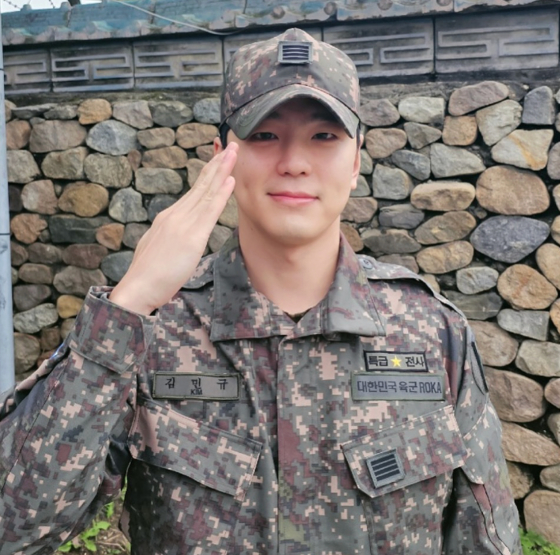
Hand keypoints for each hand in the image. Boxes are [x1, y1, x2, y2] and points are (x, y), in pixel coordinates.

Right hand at [109, 142, 237, 314]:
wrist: (137, 288)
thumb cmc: (148, 276)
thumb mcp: (159, 249)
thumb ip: (171, 238)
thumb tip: (180, 237)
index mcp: (168, 218)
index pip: (193, 192)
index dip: (207, 174)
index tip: (218, 159)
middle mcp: (175, 215)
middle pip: (200, 185)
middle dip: (217, 164)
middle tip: (230, 145)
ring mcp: (182, 224)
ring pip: (205, 192)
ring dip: (222, 170)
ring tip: (234, 152)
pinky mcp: (191, 237)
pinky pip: (209, 211)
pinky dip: (221, 194)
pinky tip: (230, 180)